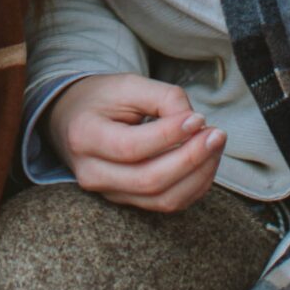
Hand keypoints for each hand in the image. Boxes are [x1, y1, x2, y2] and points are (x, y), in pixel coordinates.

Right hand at [45, 73, 225, 213]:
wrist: (72, 119)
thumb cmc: (100, 98)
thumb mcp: (127, 85)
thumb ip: (162, 98)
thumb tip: (196, 123)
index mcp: (84, 137)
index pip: (132, 147)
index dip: (169, 135)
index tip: (199, 118)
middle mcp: (92, 173)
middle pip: (149, 179)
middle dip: (191, 158)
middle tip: (217, 134)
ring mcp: (108, 193)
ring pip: (162, 199)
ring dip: (198, 176)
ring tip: (215, 146)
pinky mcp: (126, 201)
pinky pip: (165, 204)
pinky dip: (193, 187)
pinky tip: (206, 163)